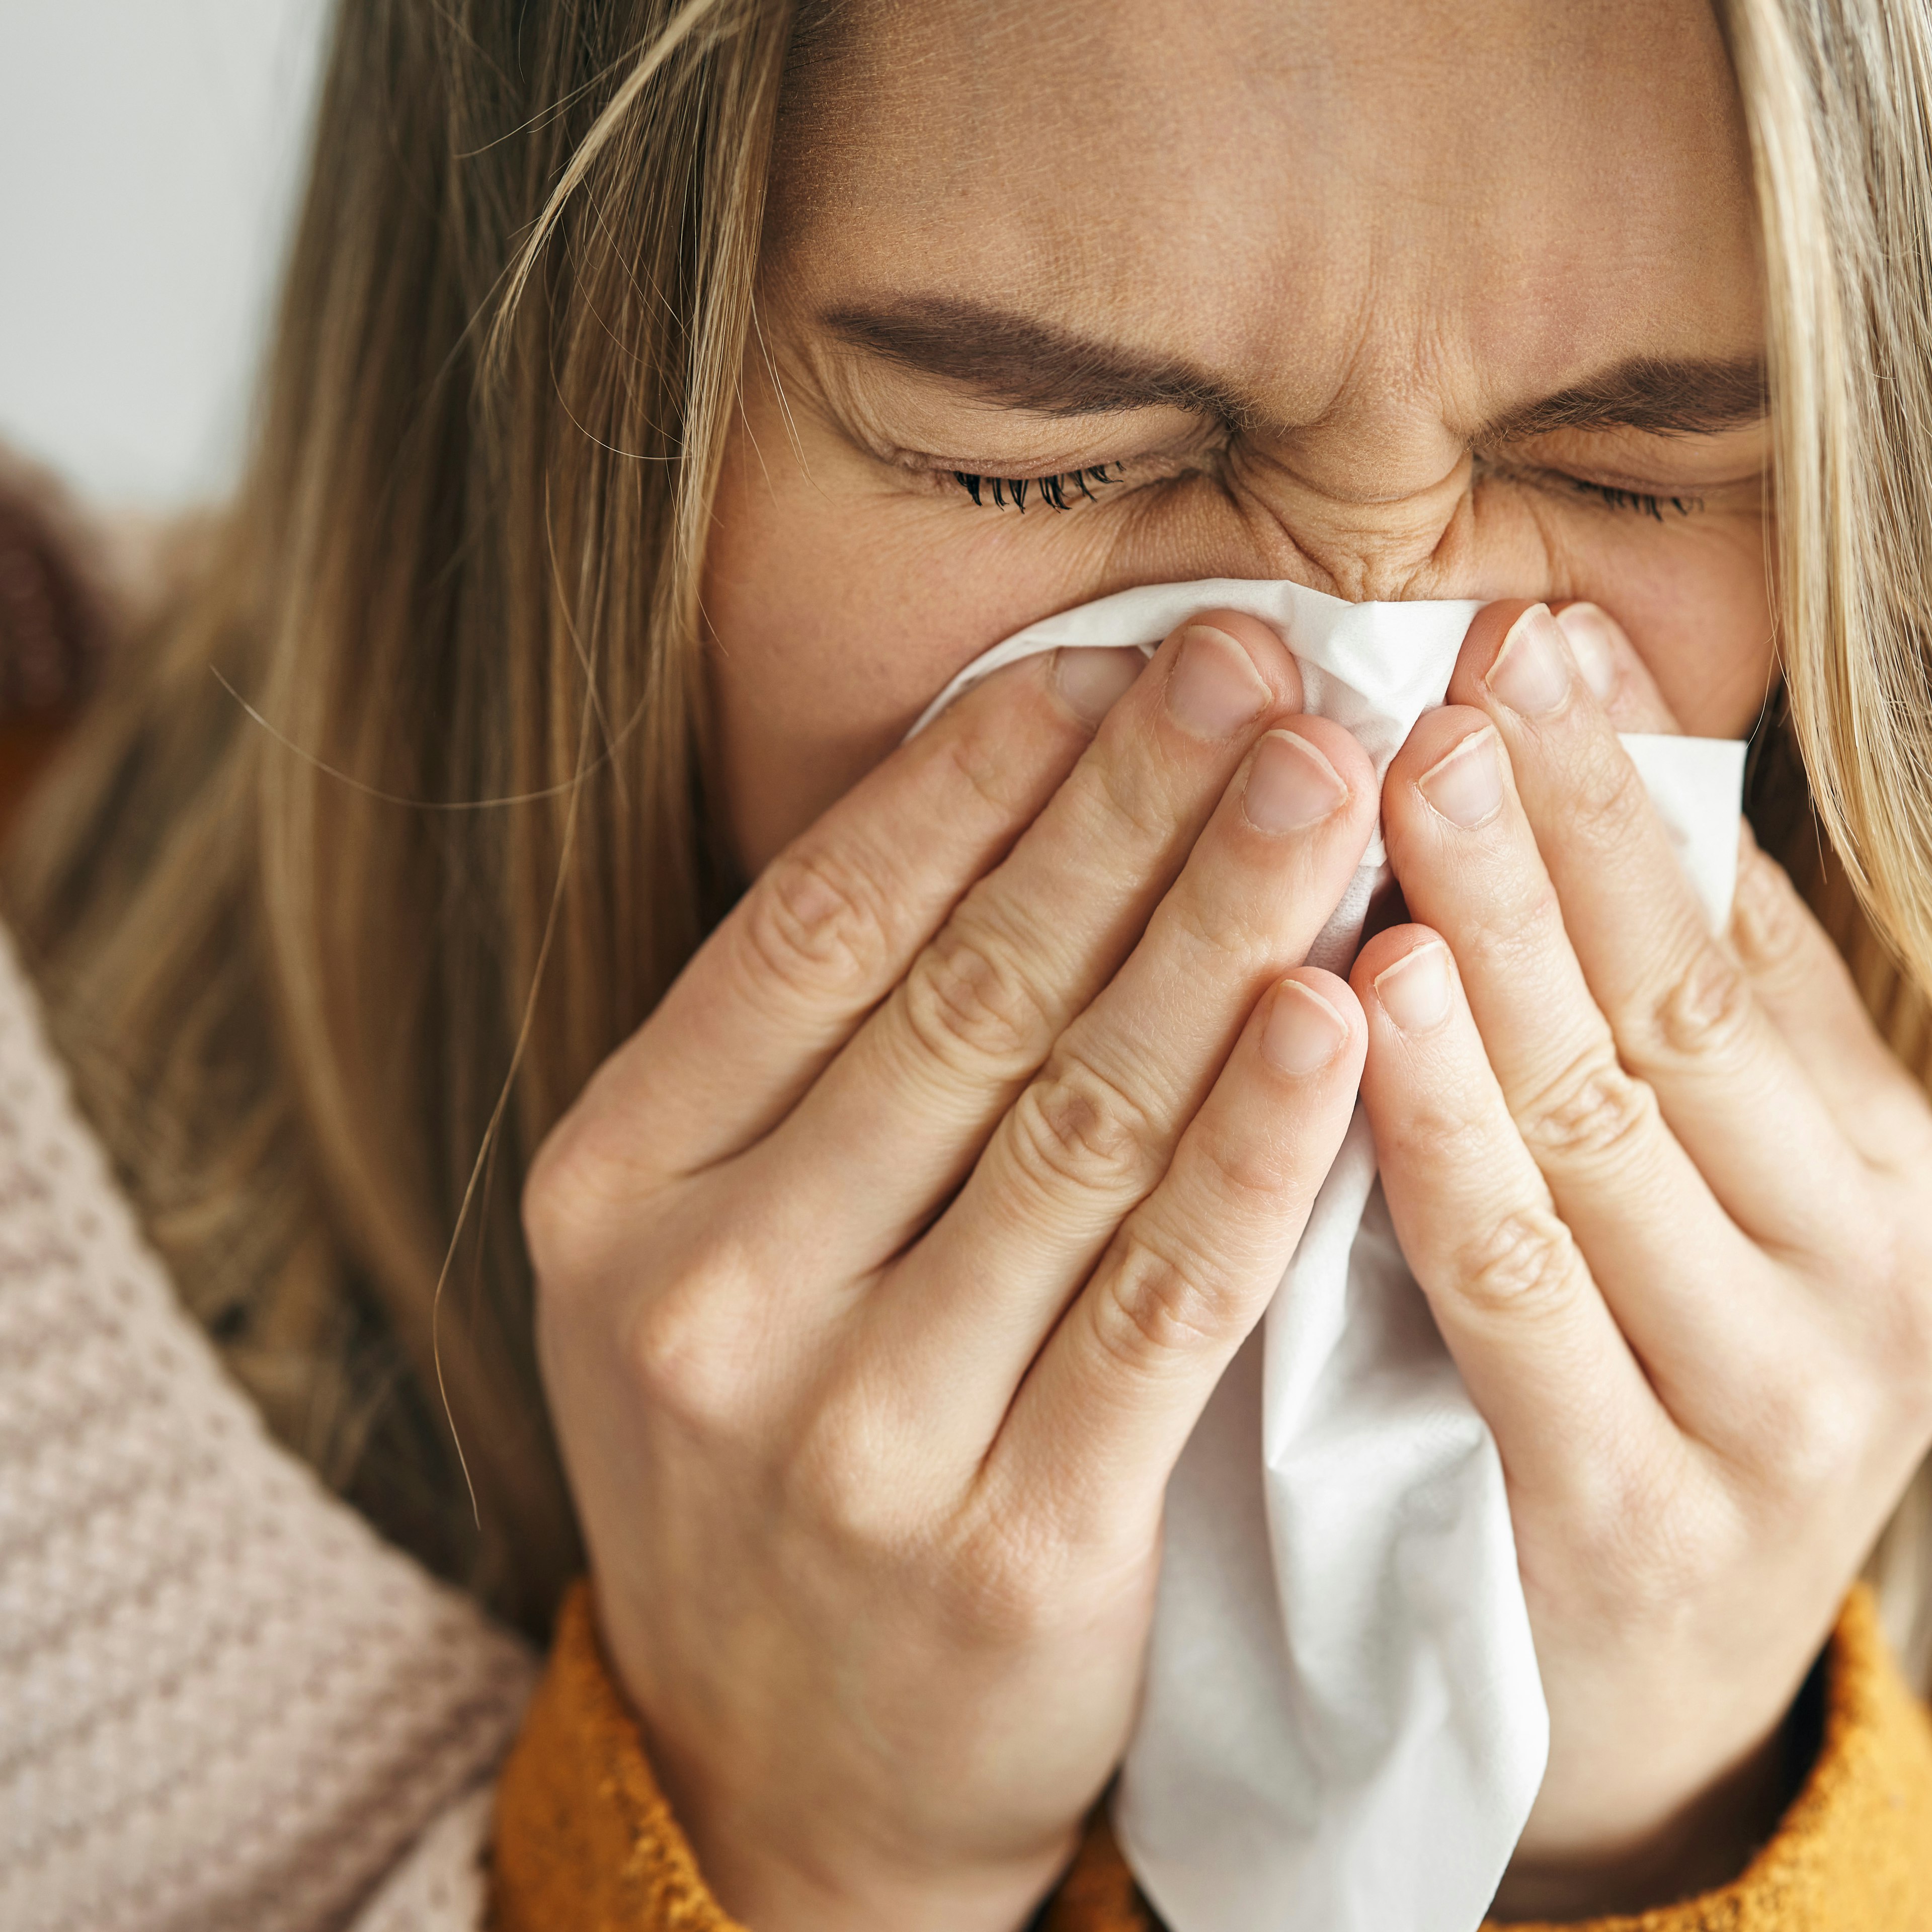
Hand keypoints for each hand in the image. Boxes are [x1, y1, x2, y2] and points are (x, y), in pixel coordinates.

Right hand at [526, 613, 1379, 1930]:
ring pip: (1073, 1127)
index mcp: (615, 1185)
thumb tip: (1010, 809)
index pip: (813, 931)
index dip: (974, 780)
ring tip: (1325, 784)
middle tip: (1264, 667)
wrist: (785, 1771)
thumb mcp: (712, 1247)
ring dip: (1215, 933)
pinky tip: (1334, 1015)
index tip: (1110, 660)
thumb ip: (819, 1063)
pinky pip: (1160, 1307)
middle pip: (959, 1002)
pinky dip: (1257, 1151)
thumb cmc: (768, 1450)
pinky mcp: (1014, 1553)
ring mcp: (849, 1434)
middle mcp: (705, 1297)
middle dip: (1126, 814)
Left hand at [1356, 601, 1931, 1917]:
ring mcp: (1766, 1400)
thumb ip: (1631, 1032)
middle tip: (1454, 675)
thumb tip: (1550, 791)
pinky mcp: (1640, 1519)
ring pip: (1603, 1125)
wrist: (1625, 1692)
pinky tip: (1369, 1009)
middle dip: (1558, 828)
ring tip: (1408, 785)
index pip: (1737, 935)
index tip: (1528, 637)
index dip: (1627, 780)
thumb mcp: (1678, 1206)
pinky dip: (1442, 1140)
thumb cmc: (1631, 1393)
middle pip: (1676, 1007)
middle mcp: (1859, 1269)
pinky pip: (1516, 1290)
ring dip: (1503, 940)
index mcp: (1875, 1166)